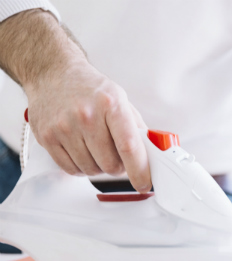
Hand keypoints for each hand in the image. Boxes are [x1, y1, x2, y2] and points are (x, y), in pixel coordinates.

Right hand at [25, 61, 150, 191]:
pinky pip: (71, 169)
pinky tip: (82, 151)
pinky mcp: (47, 137)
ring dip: (98, 166)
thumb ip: (137, 128)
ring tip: (96, 147)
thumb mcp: (121, 99)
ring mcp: (64, 127)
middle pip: (110, 164)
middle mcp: (86, 116)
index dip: (140, 170)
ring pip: (91, 169)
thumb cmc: (90, 89)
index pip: (129, 146)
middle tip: (117, 156)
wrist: (54, 74)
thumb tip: (152, 155)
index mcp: (111, 104)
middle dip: (118, 166)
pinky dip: (81, 167)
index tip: (144, 183)